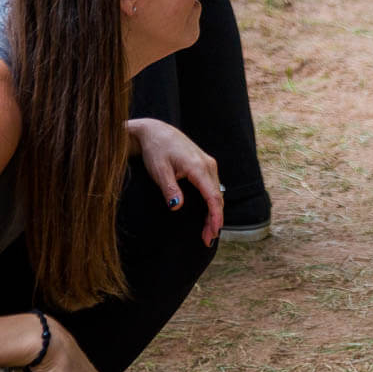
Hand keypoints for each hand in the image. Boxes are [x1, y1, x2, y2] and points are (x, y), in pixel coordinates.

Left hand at [128, 117, 223, 245]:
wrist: (156, 131)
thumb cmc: (156, 150)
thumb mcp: (159, 170)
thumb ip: (169, 188)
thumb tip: (176, 206)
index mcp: (198, 167)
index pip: (212, 196)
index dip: (215, 217)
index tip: (213, 232)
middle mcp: (208, 165)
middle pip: (217, 197)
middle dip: (214, 220)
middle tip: (206, 240)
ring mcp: (208, 164)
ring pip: (216, 193)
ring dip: (214, 213)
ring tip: (207, 232)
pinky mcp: (205, 166)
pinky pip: (213, 188)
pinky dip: (212, 203)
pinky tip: (207, 214)